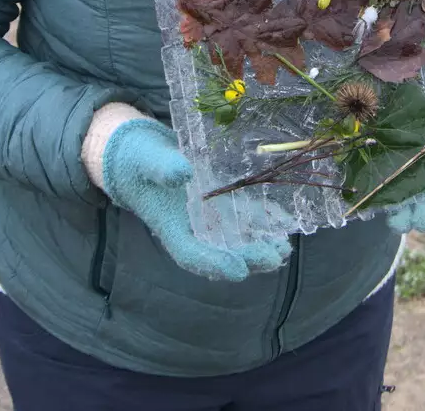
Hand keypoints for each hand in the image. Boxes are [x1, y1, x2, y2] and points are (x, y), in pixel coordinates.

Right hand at [101, 119, 290, 280]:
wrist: (142, 154)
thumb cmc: (140, 159)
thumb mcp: (147, 160)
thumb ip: (163, 167)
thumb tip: (183, 173)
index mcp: (171, 228)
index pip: (192, 254)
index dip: (215, 264)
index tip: (239, 269)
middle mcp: (192, 229)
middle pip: (221, 253)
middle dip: (248, 257)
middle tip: (273, 257)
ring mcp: (208, 219)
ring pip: (236, 240)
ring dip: (260, 246)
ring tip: (284, 248)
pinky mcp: (220, 205)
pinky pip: (244, 219)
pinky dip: (262, 222)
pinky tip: (283, 222)